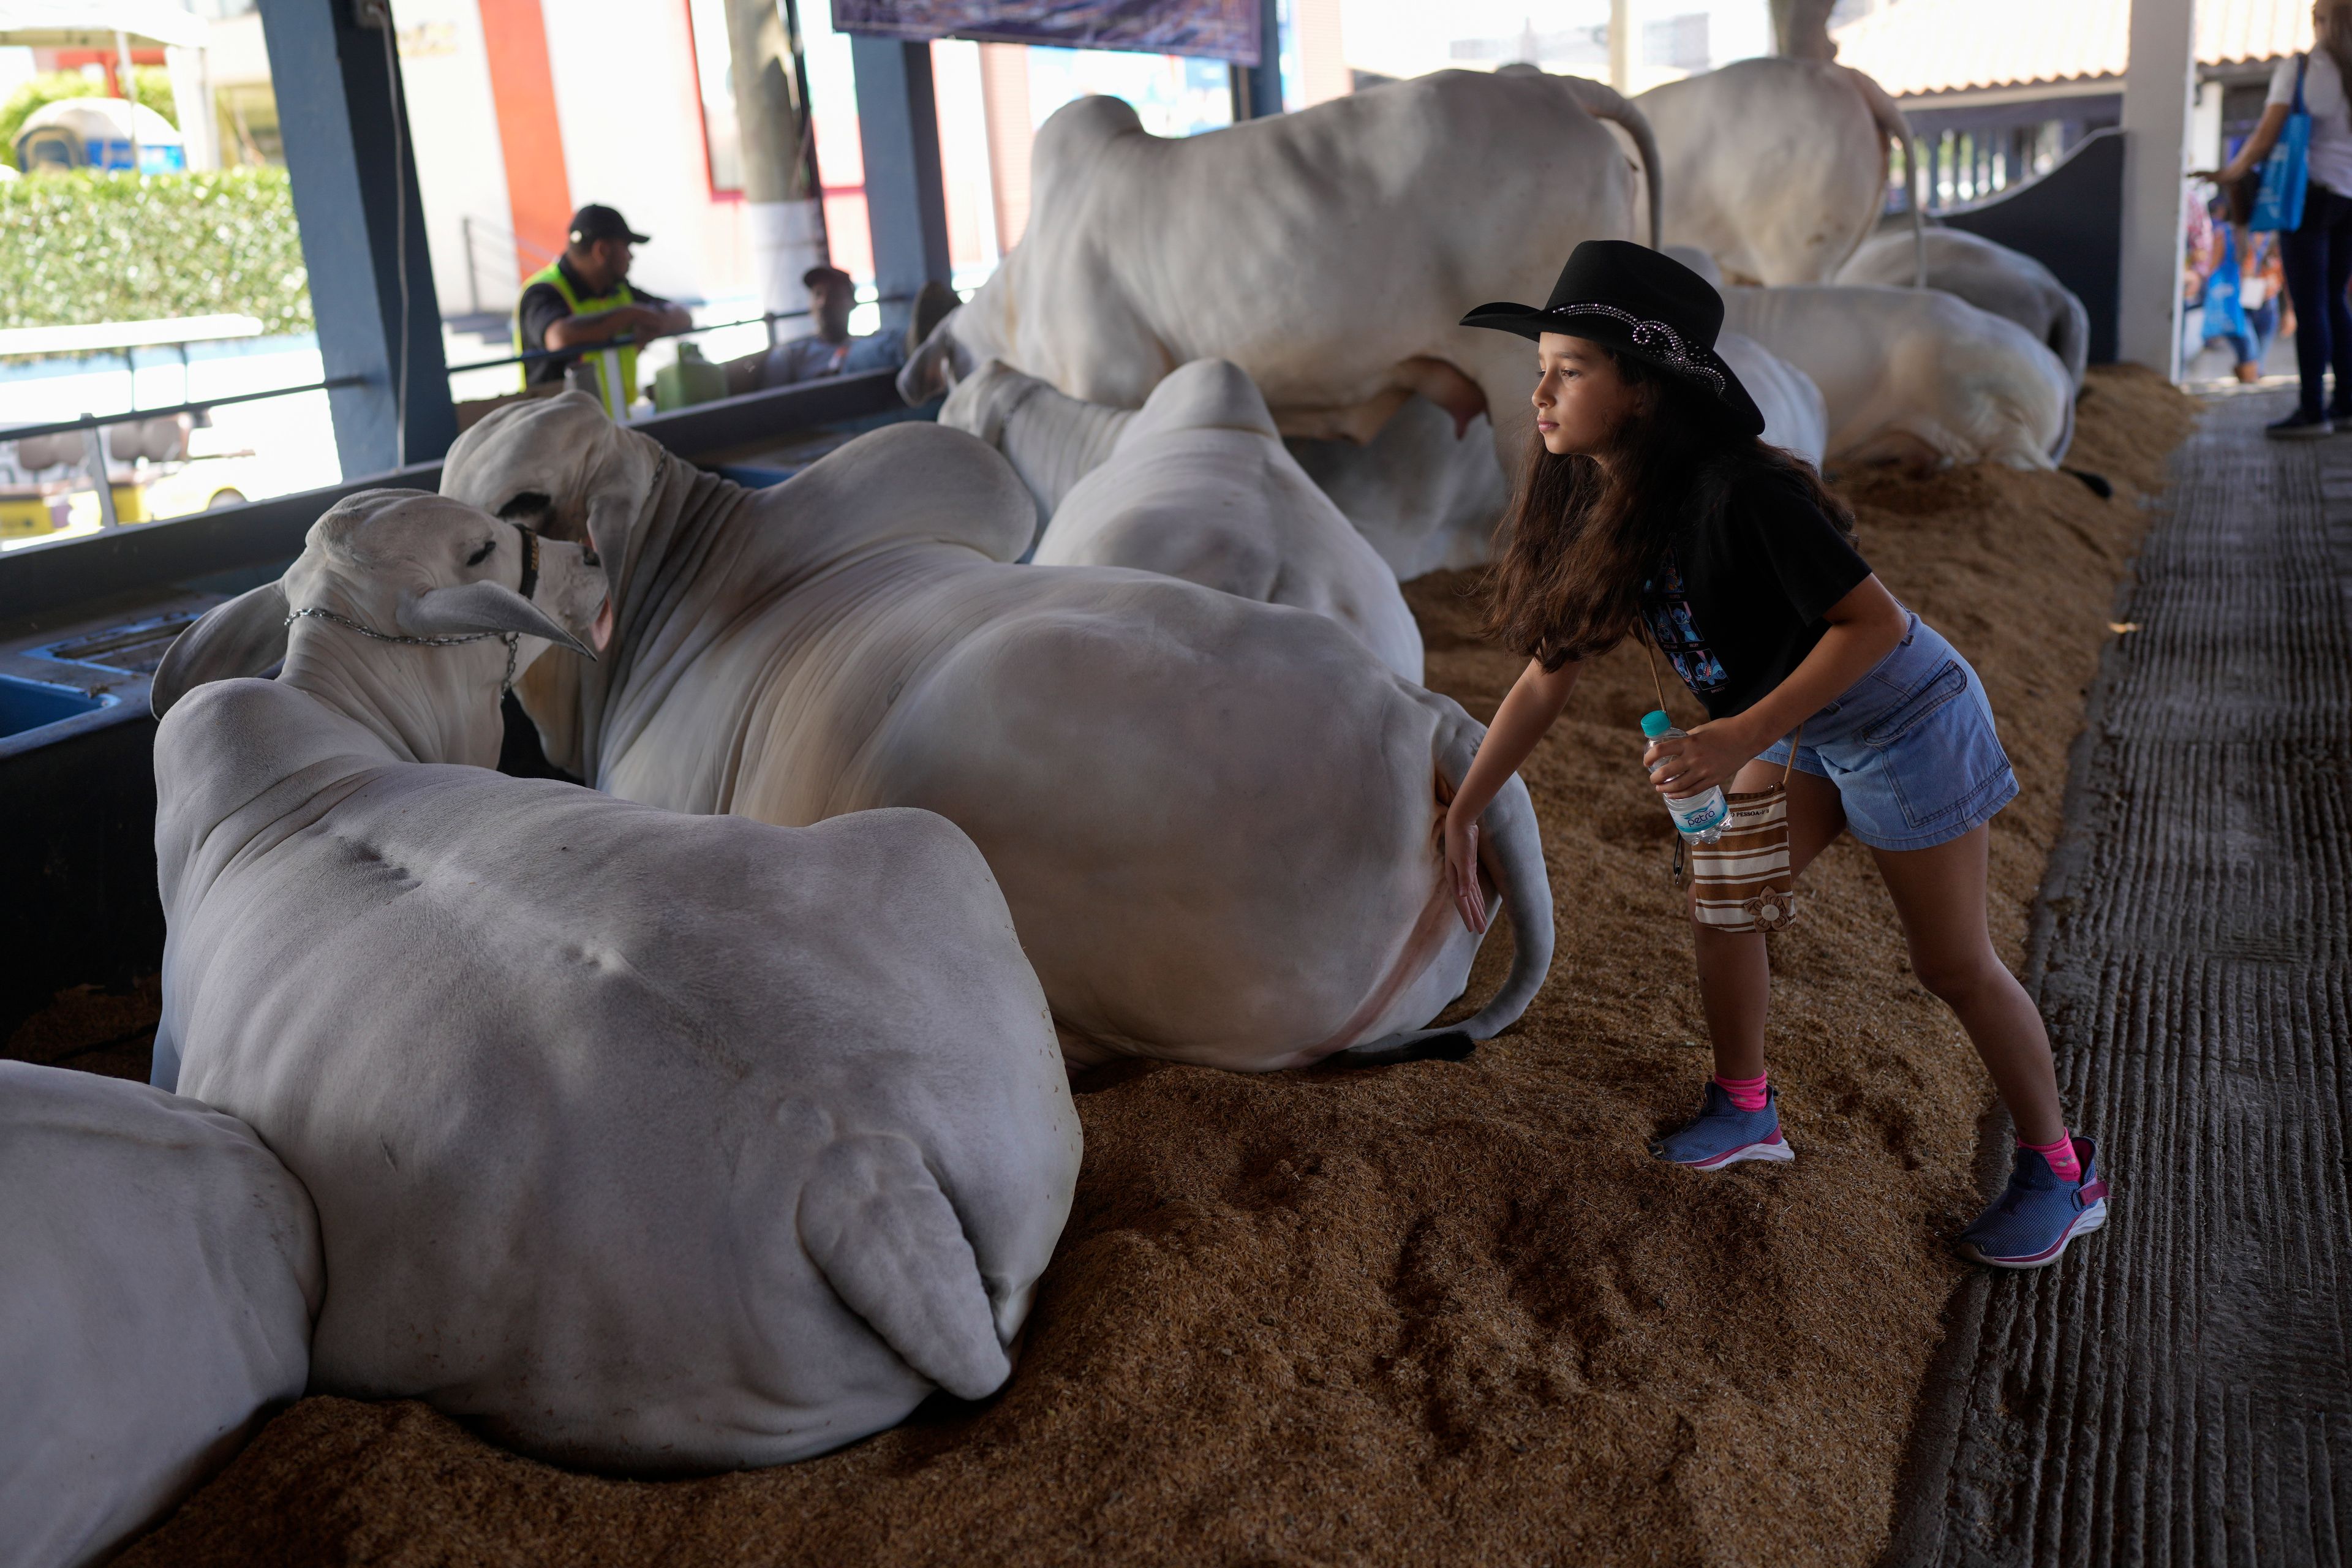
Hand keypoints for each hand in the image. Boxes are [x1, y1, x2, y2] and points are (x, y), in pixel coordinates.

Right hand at [1441, 804, 1487, 933]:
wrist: (1460, 822)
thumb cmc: (1460, 839)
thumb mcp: (1463, 858)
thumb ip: (1464, 877)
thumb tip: (1463, 896)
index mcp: (1453, 878)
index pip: (1461, 902)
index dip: (1467, 916)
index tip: (1473, 929)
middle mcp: (1457, 878)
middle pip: (1466, 901)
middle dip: (1474, 915)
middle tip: (1480, 930)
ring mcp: (1463, 873)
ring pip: (1471, 896)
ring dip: (1476, 908)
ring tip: (1482, 922)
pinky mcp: (1469, 868)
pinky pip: (1473, 887)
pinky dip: (1477, 897)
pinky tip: (1480, 903)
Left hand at [1642, 718, 1757, 799]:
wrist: (1747, 737)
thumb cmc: (1724, 729)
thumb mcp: (1700, 730)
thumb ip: (1686, 739)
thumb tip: (1673, 745)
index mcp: (1689, 741)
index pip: (1661, 750)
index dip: (1649, 758)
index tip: (1646, 762)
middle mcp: (1694, 757)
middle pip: (1666, 772)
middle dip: (1655, 778)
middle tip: (1652, 778)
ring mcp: (1704, 770)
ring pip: (1678, 785)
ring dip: (1665, 789)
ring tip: (1660, 788)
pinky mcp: (1714, 780)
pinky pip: (1693, 791)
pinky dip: (1680, 795)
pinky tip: (1673, 795)